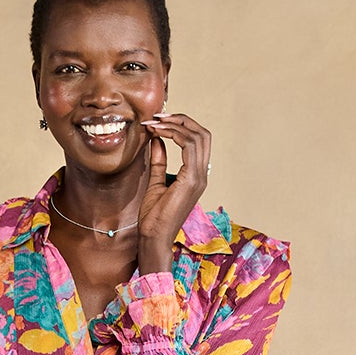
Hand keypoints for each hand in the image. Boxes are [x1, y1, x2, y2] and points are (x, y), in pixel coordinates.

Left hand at [136, 111, 211, 272]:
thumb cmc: (154, 218)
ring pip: (197, 136)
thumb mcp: (155, 182)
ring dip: (175, 124)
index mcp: (195, 176)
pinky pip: (188, 146)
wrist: (153, 238)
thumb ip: (158, 161)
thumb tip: (156, 140)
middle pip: (202, 133)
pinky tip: (158, 133)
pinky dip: (174, 134)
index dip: (180, 126)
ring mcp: (198, 178)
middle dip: (181, 120)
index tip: (157, 122)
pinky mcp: (191, 180)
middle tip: (158, 116)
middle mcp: (201, 175)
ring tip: (155, 122)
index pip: (197, 140)